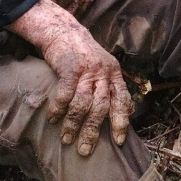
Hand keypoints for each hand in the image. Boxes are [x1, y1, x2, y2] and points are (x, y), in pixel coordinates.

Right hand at [8, 0, 131, 155]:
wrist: (65, 30)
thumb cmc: (84, 54)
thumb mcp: (104, 67)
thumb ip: (113, 87)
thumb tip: (127, 111)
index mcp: (114, 73)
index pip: (122, 99)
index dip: (121, 121)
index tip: (120, 141)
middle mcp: (104, 72)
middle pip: (101, 106)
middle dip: (93, 131)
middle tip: (85, 150)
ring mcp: (87, 70)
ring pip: (83, 103)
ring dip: (74, 124)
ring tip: (67, 139)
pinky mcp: (70, 68)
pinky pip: (65, 94)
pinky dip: (59, 109)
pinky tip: (53, 119)